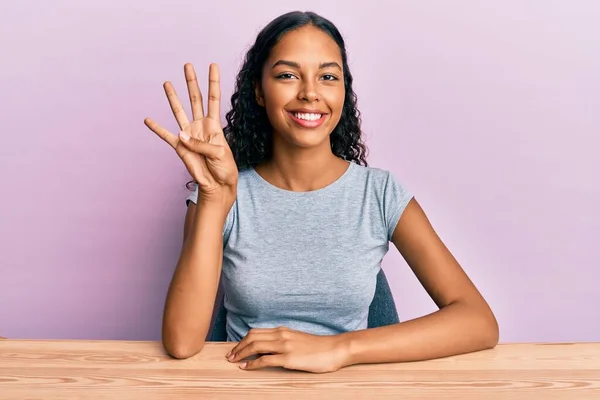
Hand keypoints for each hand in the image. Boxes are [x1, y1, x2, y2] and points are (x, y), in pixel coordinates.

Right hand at [144, 63, 237, 202]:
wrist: (217, 185)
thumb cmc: (224, 168)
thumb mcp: (219, 154)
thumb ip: (201, 144)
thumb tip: (181, 135)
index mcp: (215, 125)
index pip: (214, 99)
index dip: (214, 82)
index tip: (213, 65)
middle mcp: (201, 126)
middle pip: (196, 99)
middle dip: (192, 82)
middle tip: (188, 65)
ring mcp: (189, 135)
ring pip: (179, 111)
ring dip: (173, 98)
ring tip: (167, 83)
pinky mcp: (180, 147)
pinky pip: (166, 136)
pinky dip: (157, 129)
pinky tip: (148, 120)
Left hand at [226, 326, 348, 372]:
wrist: (335, 349)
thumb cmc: (319, 347)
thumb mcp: (298, 339)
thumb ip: (284, 341)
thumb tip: (270, 349)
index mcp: (283, 330)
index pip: (256, 332)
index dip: (243, 340)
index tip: (236, 348)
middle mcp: (281, 335)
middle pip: (252, 337)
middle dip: (238, 346)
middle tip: (230, 356)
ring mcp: (284, 346)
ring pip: (255, 346)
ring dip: (241, 353)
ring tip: (234, 361)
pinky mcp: (289, 358)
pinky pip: (265, 360)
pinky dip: (252, 364)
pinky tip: (246, 368)